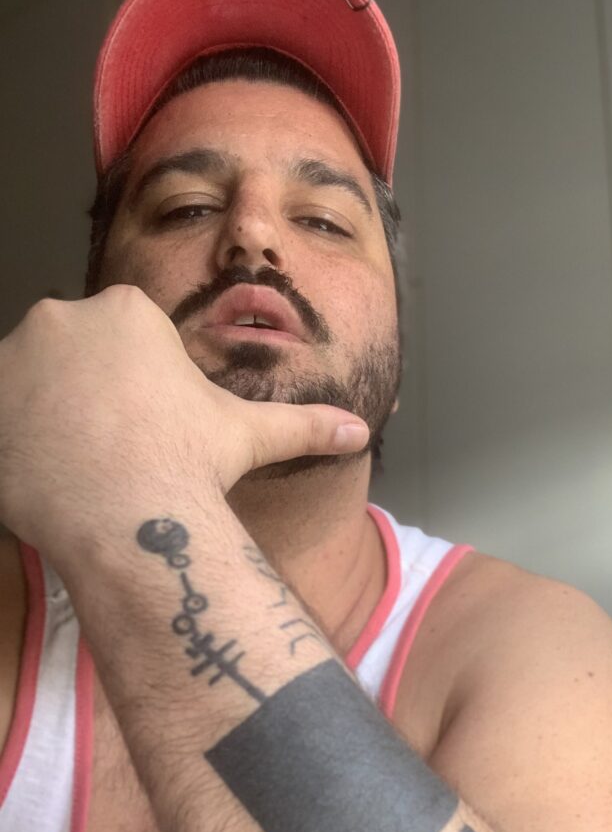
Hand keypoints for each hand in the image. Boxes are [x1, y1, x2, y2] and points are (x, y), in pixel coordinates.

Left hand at [0, 286, 367, 561]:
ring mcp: (15, 356)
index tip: (140, 431)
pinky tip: (43, 476)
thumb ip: (301, 425)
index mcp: (127, 311)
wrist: (130, 519)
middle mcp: (64, 316)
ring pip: (27, 386)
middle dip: (83, 400)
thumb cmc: (186, 468)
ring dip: (43, 420)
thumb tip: (358, 431)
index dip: (131, 392)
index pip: (119, 343)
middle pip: (69, 358)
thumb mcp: (247, 437)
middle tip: (106, 452)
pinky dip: (13, 442)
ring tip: (75, 468)